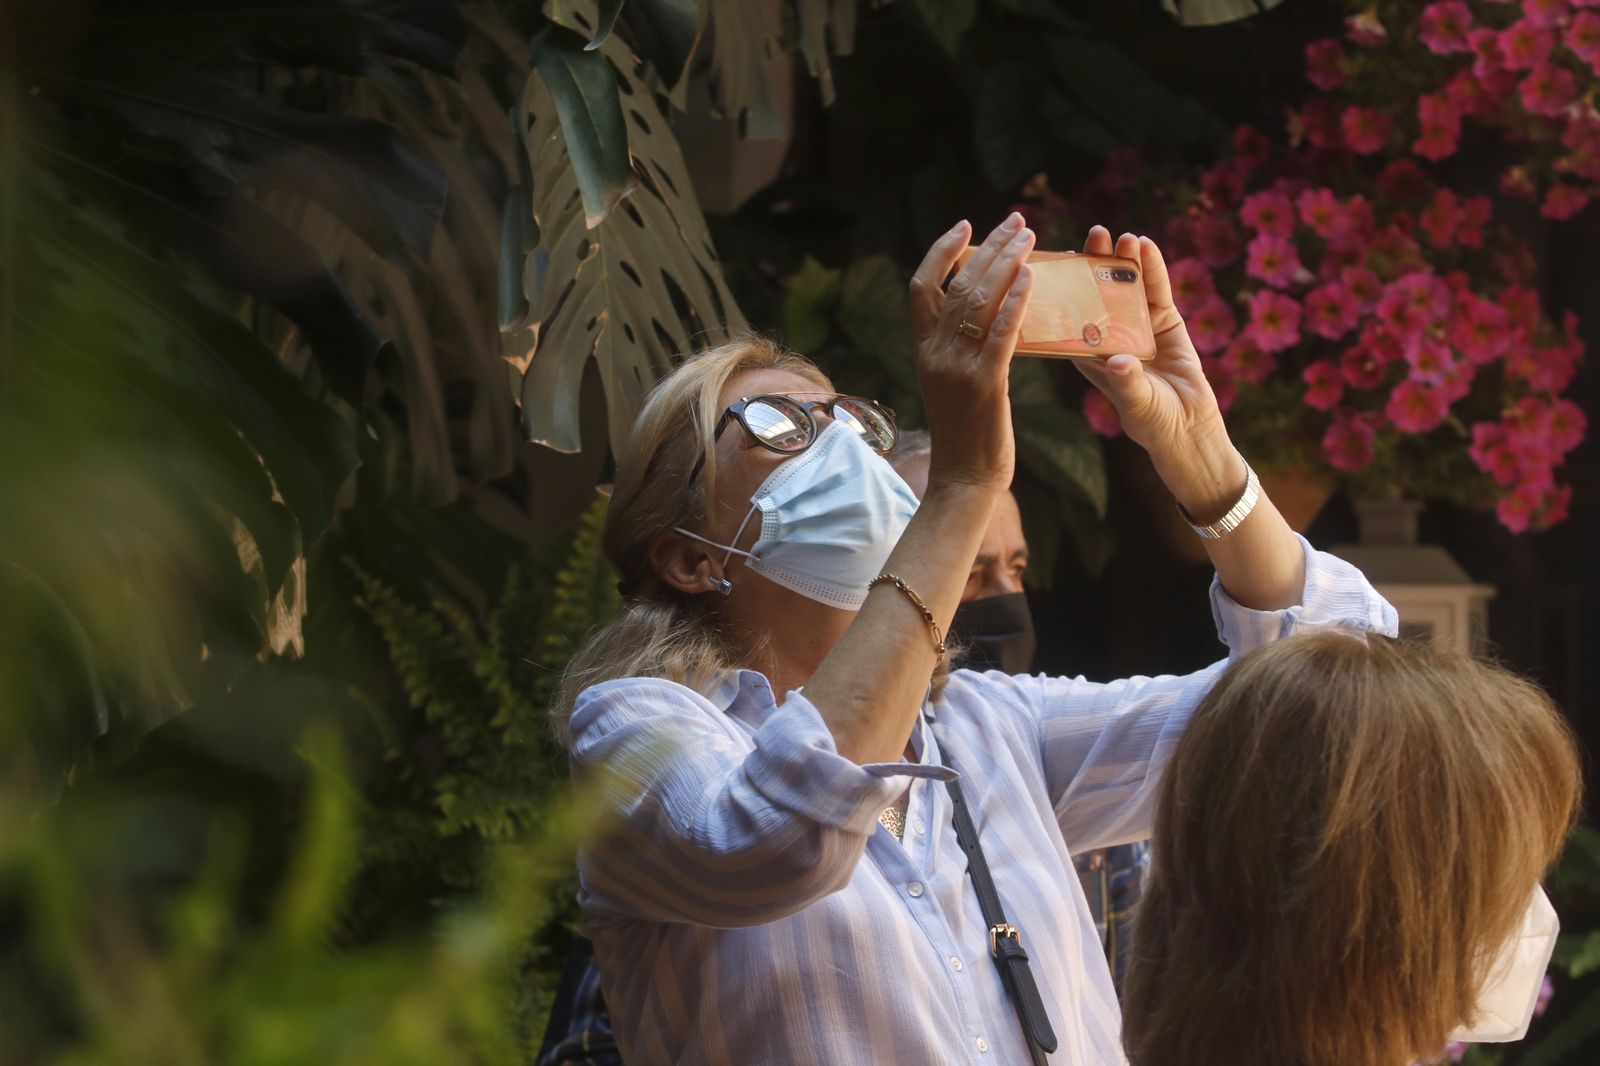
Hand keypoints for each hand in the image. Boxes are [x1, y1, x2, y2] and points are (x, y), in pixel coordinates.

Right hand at [907, 214, 1034, 494]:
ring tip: (1030, 236)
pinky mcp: (986, 383)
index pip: (922, 287)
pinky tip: (1032, 278)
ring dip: (1007, 262)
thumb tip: (984, 314)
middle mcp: (935, 353)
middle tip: (1017, 221)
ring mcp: (958, 367)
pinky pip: (1001, 332)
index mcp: (924, 350)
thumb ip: (959, 349)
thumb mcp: (951, 384)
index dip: (941, 251)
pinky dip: (1016, 301)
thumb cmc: (967, 434)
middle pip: (958, 284)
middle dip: (989, 246)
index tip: (966, 226)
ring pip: (979, 300)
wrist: (964, 479)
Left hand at [1074, 227, 1244, 520]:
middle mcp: (1109, 334)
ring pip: (1127, 285)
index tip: (1055, 265)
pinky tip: (1146, 245)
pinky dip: (1153, 269)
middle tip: (1091, 237)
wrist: (1188, 427)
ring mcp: (1136, 324)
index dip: (1063, 291)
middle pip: (1098, 292)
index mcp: (1089, 354)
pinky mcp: (1164, 322)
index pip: (1070, 317)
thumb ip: (1128, 382)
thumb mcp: (1137, 403)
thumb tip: (1119, 361)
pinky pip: (1156, 290)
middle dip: (1094, 265)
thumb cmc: (1152, 421)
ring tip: (1121, 236)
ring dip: (1123, 260)